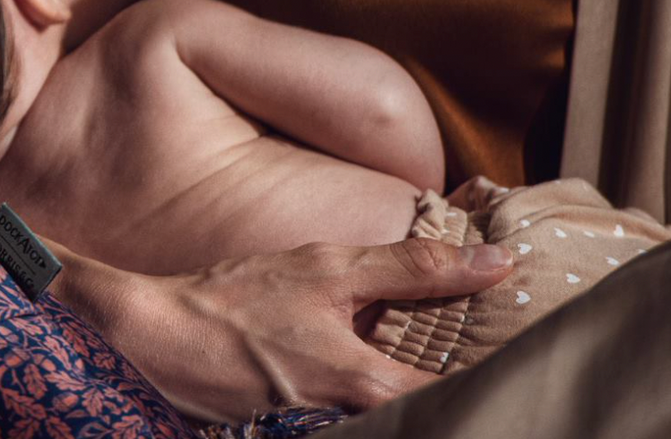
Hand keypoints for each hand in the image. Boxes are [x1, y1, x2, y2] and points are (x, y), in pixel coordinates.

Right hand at [64, 238, 514, 422]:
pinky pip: (349, 425)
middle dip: (457, 394)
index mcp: (370, 387)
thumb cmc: (236, 300)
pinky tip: (369, 378)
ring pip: (391, 421)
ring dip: (416, 398)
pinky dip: (373, 408)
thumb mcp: (325, 271)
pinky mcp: (293, 436)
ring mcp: (320, 434)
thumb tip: (494, 261)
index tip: (528, 354)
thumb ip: (410, 268)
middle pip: (429, 417)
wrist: (154, 336)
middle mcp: (353, 422)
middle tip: (488, 365)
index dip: (498, 379)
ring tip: (425, 368)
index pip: (462, 397)